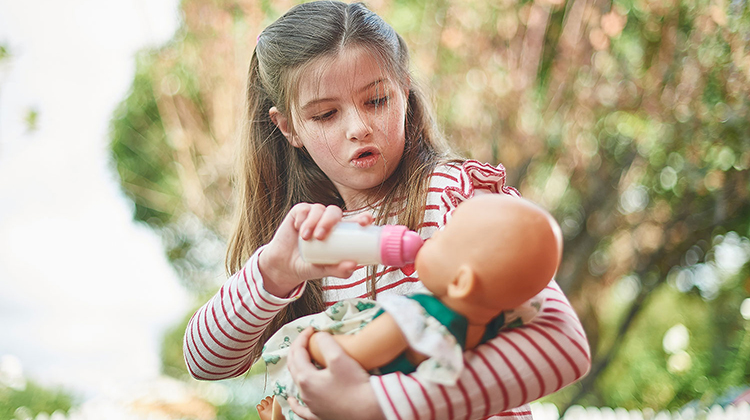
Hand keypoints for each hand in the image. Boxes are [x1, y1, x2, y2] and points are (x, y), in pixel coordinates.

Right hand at [259, 203, 373, 296]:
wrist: (284, 266)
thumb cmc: (309, 266)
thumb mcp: (323, 270)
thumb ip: (338, 269)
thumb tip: (353, 265)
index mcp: (340, 233)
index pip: (355, 221)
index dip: (363, 217)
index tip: (366, 221)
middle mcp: (329, 221)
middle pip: (335, 212)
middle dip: (329, 221)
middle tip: (320, 236)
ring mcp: (314, 216)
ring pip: (319, 209)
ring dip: (313, 222)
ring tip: (306, 237)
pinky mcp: (299, 213)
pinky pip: (303, 209)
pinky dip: (301, 219)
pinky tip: (297, 229)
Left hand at [286, 328, 385, 419]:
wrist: (369, 410)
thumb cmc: (355, 384)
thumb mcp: (339, 357)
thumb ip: (326, 342)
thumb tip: (319, 336)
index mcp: (306, 378)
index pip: (298, 352)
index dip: (303, 337)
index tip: (312, 328)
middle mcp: (305, 393)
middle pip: (294, 366)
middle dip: (298, 349)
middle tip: (307, 339)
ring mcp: (311, 406)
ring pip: (297, 385)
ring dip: (297, 369)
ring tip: (301, 359)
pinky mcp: (319, 415)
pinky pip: (302, 409)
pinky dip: (295, 403)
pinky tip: (291, 400)